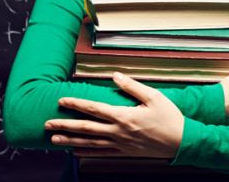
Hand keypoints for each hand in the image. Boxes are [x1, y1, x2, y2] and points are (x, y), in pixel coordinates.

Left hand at [45, 72, 183, 157]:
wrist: (181, 142)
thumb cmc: (169, 118)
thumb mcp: (154, 97)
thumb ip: (132, 86)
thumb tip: (115, 75)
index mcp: (124, 116)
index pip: (94, 109)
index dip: (76, 104)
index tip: (62, 101)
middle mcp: (119, 132)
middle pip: (86, 128)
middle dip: (65, 125)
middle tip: (47, 123)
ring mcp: (120, 144)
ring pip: (89, 143)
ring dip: (70, 140)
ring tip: (54, 139)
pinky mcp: (124, 151)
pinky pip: (100, 153)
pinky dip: (86, 152)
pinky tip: (75, 151)